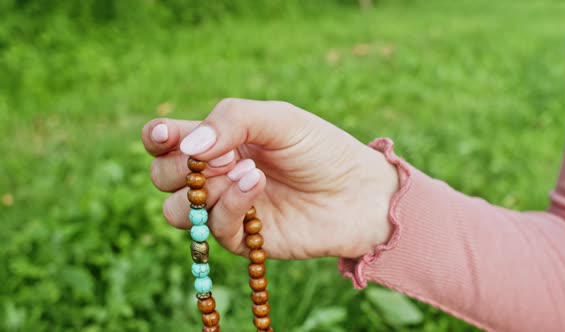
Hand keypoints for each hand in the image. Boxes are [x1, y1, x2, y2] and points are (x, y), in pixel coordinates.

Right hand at [141, 98, 398, 258]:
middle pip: (163, 175)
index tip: (166, 137)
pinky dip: (230, 203)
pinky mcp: (240, 238)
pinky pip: (212, 227)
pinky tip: (257, 184)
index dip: (157, 138)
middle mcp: (216, 175)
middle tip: (221, 156)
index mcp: (219, 141)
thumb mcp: (279, 119)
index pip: (167, 139)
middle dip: (180, 166)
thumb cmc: (321, 149)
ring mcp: (225, 207)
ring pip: (176, 209)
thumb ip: (232, 120)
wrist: (357, 193)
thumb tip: (187, 146)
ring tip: (249, 171)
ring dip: (202, 189)